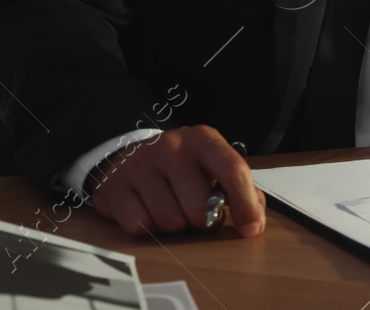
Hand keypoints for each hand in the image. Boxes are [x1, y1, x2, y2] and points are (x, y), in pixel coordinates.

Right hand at [88, 125, 264, 238]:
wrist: (126, 156)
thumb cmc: (179, 167)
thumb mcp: (210, 166)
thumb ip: (239, 188)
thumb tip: (254, 221)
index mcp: (203, 139)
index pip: (232, 170)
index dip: (245, 204)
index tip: (250, 229)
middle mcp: (171, 146)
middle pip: (199, 207)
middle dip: (202, 220)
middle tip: (196, 211)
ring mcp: (141, 165)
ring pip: (170, 221)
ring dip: (174, 226)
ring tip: (170, 207)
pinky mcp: (115, 187)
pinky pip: (141, 227)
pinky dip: (148, 228)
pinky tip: (146, 210)